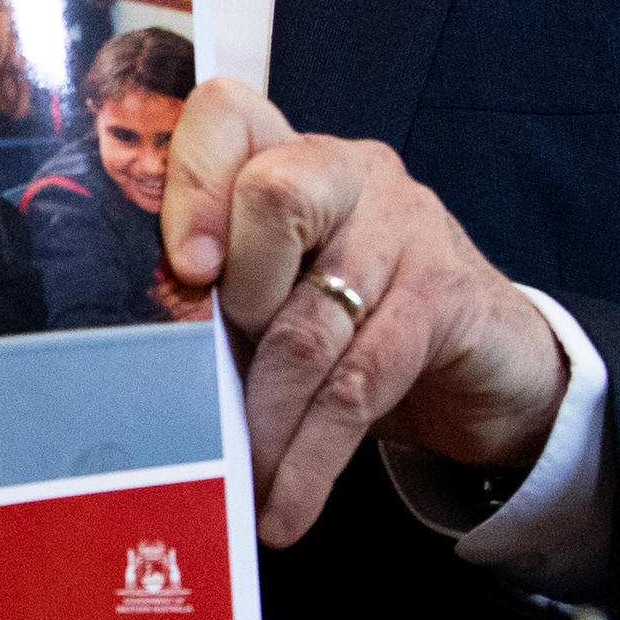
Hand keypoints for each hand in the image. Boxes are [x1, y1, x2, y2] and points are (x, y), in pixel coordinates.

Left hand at [159, 82, 567, 545]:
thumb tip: (133, 356)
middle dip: (239, 298)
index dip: (190, 180)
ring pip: (313, 317)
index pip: (227, 113)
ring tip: (241, 478)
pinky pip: (361, 382)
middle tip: (220, 375)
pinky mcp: (447, 296)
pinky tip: (286, 505)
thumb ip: (218, 296)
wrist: (486, 365)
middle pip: (276, 193)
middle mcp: (351, 172)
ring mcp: (407, 227)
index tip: (182, 270)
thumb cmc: (354, 325)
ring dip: (267, 416)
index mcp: (292, 155)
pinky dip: (313, 456)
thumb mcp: (278, 298)